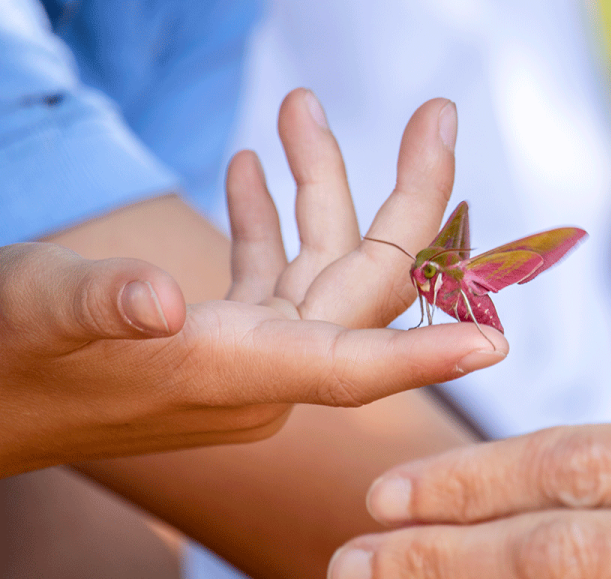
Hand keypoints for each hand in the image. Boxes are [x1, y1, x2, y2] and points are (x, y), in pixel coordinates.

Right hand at [0, 90, 505, 476]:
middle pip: (363, 283)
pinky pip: (271, 270)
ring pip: (319, 262)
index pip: (350, 368)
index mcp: (232, 373)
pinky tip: (253, 167)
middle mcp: (260, 366)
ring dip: (318, 182)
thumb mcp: (39, 314)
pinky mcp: (221, 332)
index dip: (424, 356)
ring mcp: (246, 348)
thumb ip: (103, 305)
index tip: (494, 345)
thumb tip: (158, 298)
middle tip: (438, 114)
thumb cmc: (3, 363)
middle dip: (407, 195)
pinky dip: (269, 218)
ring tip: (297, 105)